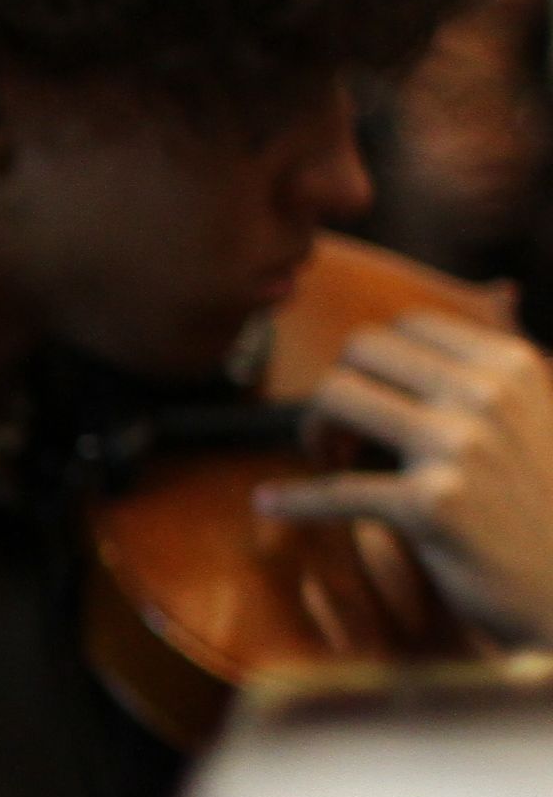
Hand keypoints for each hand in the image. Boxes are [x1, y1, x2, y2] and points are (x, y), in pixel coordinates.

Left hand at [255, 312, 552, 645]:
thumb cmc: (544, 505)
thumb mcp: (541, 417)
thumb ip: (501, 367)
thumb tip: (498, 291)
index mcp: (511, 365)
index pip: (406, 327)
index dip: (372, 364)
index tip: (372, 405)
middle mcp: (488, 395)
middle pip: (361, 350)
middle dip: (337, 390)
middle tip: (338, 437)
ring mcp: (461, 447)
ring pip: (337, 396)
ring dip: (315, 432)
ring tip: (328, 463)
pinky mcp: (432, 505)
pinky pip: (334, 489)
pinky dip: (293, 499)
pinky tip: (270, 503)